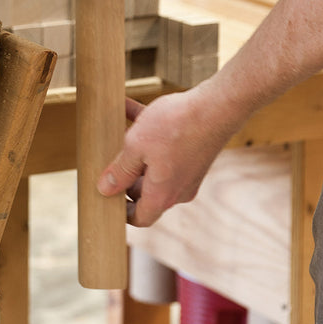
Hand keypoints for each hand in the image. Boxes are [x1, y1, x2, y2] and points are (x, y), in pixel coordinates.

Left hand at [98, 88, 237, 227]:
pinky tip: (128, 107)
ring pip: (154, 165)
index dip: (122, 211)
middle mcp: (178, 188)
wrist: (217, 106)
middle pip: (146, 191)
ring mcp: (188, 170)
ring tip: (114, 129)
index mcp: (162, 195)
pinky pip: (166, 147)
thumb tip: (105, 189)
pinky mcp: (193, 152)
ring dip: (135, 149)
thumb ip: (120, 169)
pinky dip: (148, 132)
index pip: (141, 217)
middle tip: (106, 159)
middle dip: (125, 175)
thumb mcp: (136, 146)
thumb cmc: (176, 127)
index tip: (107, 196)